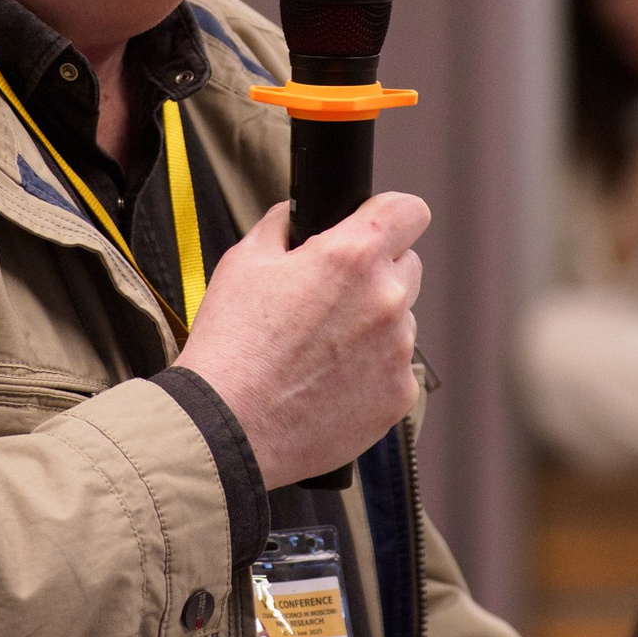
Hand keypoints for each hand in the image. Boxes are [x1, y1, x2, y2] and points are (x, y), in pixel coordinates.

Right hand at [174, 194, 427, 487]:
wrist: (227, 426)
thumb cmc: (231, 345)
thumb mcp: (244, 261)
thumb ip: (283, 225)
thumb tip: (298, 216)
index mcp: (353, 256)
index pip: (409, 210)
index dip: (388, 215)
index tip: (374, 228)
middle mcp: (386, 299)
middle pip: (408, 266)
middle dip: (377, 273)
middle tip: (331, 296)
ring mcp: (398, 351)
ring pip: (401, 320)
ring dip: (373, 325)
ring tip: (321, 349)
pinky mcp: (399, 395)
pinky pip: (395, 368)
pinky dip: (371, 371)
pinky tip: (329, 381)